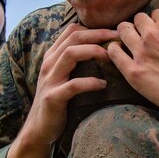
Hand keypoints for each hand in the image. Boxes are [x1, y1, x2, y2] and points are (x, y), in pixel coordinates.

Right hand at [23, 22, 117, 147]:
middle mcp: (49, 64)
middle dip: (99, 35)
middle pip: (74, 37)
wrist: (39, 128)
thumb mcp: (62, 77)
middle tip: (119, 39)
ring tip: (112, 58)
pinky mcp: (53, 98)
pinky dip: (91, 83)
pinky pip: (74, 85)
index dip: (96, 29)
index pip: (72, 30)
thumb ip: (75, 62)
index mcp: (52, 56)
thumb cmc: (57, 101)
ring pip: (71, 54)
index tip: (115, 34)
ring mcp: (50, 80)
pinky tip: (103, 85)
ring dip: (94, 52)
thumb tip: (102, 49)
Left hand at [107, 8, 158, 123]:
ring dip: (125, 35)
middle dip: (140, 27)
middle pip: (137, 20)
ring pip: (123, 32)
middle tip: (143, 38)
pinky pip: (114, 54)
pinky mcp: (133, 72)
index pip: (155, 14)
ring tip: (128, 43)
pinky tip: (117, 53)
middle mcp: (152, 34)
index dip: (156, 22)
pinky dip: (114, 51)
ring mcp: (141, 53)